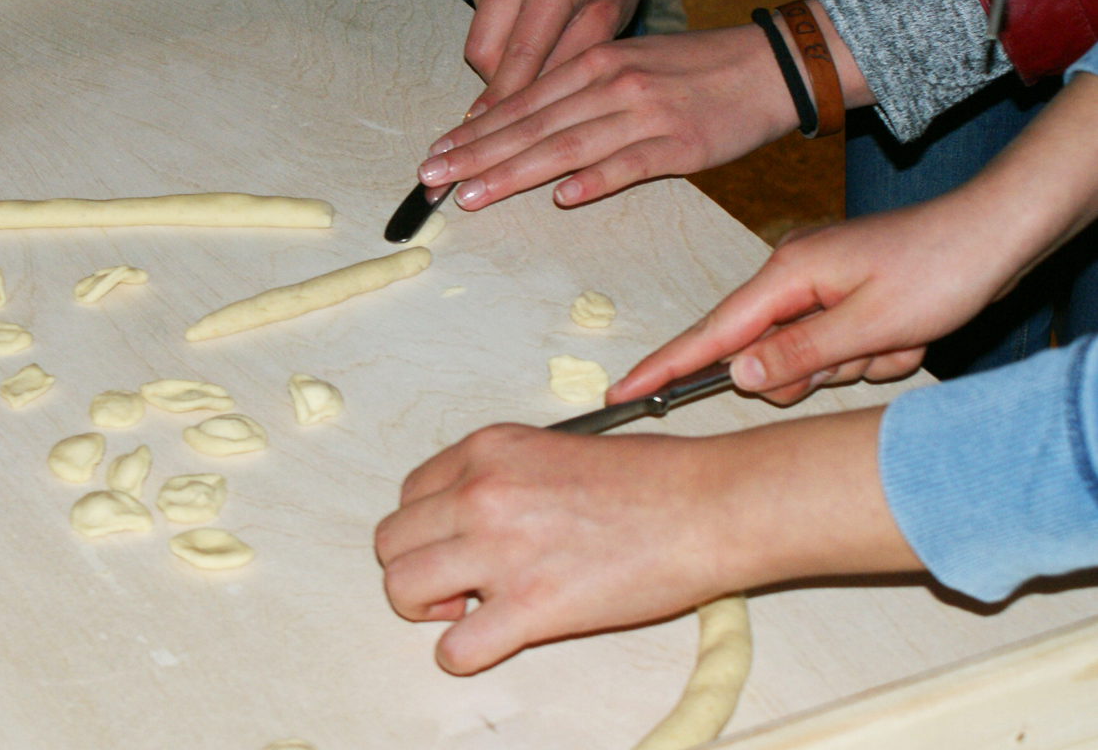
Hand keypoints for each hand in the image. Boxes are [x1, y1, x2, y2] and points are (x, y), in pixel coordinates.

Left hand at [374, 412, 914, 674]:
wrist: (709, 506)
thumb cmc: (653, 479)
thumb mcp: (557, 446)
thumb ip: (504, 475)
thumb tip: (475, 513)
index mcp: (487, 450)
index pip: (410, 494)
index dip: (427, 527)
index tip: (455, 542)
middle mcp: (481, 492)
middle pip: (391, 542)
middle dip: (417, 567)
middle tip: (458, 581)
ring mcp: (501, 550)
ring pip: (401, 590)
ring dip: (427, 609)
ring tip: (469, 610)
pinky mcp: (530, 607)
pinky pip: (453, 649)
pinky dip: (462, 655)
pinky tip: (494, 641)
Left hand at [421, 24, 801, 210]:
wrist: (771, 65)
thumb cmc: (694, 71)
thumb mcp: (628, 66)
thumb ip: (577, 93)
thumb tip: (522, 125)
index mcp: (594, 64)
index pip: (521, 102)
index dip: (474, 132)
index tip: (435, 155)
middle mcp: (611, 84)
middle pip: (532, 125)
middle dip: (476, 154)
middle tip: (430, 180)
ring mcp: (645, 114)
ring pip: (567, 145)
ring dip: (514, 172)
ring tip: (471, 194)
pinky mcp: (680, 145)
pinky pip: (630, 164)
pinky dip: (595, 180)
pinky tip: (561, 197)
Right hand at [463, 0, 651, 116]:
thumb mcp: (609, 18)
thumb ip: (570, 62)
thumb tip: (531, 114)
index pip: (520, 54)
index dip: (506, 102)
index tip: (495, 141)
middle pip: (484, 51)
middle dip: (500, 87)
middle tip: (521, 112)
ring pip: (476, 41)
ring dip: (499, 64)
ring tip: (535, 61)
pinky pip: (478, 20)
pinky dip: (499, 36)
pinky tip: (526, 25)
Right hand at [612, 69, 1097, 405]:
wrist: (1000, 232)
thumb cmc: (942, 269)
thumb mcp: (870, 324)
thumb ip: (797, 353)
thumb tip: (736, 375)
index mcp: (787, 275)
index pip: (709, 333)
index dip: (665, 366)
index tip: (621, 391)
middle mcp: (792, 277)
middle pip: (763, 355)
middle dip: (812, 370)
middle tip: (865, 353)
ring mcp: (817, 285)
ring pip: (806, 357)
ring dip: (851, 362)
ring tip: (898, 337)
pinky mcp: (841, 296)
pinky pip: (836, 347)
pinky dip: (870, 352)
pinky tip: (905, 333)